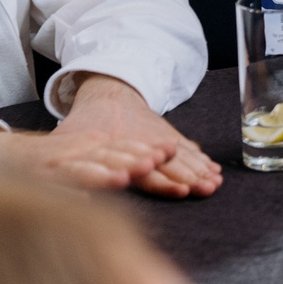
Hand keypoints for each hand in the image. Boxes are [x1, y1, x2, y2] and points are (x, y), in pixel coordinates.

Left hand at [60, 73, 221, 198]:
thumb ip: (67, 165)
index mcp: (121, 147)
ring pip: (182, 155)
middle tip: (208, 187)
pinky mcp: (166, 136)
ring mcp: (158, 138)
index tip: (183, 189)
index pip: (145, 168)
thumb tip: (71, 193)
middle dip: (190, 175)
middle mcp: (144, 143)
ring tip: (215, 181)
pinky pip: (187, 147)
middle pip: (170, 162)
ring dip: (200, 169)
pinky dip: (201, 158)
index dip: (164, 181)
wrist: (107, 91)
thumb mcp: (69, 139)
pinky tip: (213, 168)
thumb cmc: (85, 124)